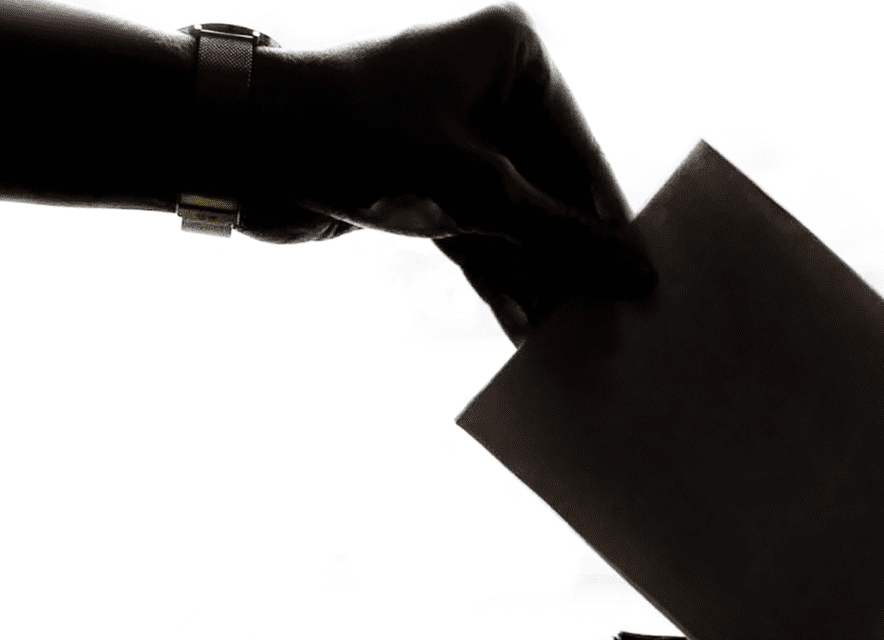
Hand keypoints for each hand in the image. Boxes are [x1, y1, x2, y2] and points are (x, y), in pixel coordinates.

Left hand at [242, 6, 654, 344]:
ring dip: (540, 280)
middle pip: (555, 191)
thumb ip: (561, 238)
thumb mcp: (475, 192)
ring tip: (577, 340)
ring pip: (519, 222)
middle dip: (575, 260)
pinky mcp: (427, 186)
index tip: (646, 286)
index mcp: (514, 55)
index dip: (611, 225)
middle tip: (616, 324)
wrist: (237, 146)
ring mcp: (458, 141)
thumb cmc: (357, 135)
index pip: (584, 152)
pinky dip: (500, 281)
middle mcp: (490, 89)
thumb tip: (636, 275)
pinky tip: (528, 331)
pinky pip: (482, 240)